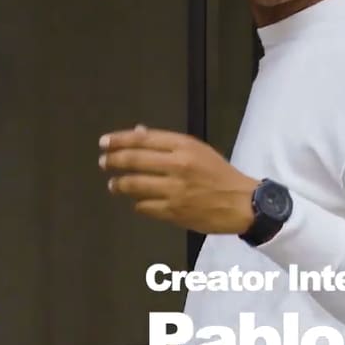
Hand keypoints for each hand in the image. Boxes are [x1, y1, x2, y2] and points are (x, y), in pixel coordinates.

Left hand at [99, 125, 258, 234]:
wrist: (241, 203)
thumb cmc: (219, 174)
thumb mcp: (197, 150)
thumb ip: (166, 143)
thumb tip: (136, 132)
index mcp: (184, 146)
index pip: (143, 139)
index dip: (119, 140)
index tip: (104, 143)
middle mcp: (177, 166)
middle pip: (134, 161)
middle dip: (113, 161)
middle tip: (103, 163)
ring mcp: (174, 190)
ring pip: (134, 185)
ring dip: (119, 184)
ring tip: (114, 185)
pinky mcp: (174, 212)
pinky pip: (144, 206)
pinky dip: (138, 203)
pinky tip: (137, 202)